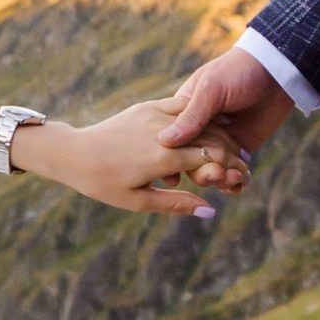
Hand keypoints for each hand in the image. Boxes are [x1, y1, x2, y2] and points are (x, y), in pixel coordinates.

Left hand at [46, 99, 252, 215]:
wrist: (74, 152)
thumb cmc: (103, 184)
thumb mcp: (139, 202)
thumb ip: (177, 204)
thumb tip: (210, 211)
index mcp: (163, 158)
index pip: (212, 158)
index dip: (232, 168)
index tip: (244, 178)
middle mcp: (163, 133)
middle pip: (211, 138)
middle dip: (232, 152)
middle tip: (245, 165)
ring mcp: (155, 116)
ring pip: (199, 121)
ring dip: (220, 134)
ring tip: (232, 148)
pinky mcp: (147, 107)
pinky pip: (181, 108)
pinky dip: (200, 118)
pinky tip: (210, 127)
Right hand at [156, 46, 294, 182]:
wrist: (275, 71)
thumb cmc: (237, 71)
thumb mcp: (211, 90)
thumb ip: (191, 116)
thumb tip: (164, 141)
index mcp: (183, 113)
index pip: (171, 143)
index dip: (170, 161)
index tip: (171, 178)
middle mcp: (199, 130)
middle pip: (190, 161)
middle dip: (200, 173)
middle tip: (214, 175)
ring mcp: (221, 141)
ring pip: (211, 170)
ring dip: (219, 179)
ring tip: (231, 178)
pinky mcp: (241, 149)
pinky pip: (232, 172)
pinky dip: (235, 182)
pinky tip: (240, 183)